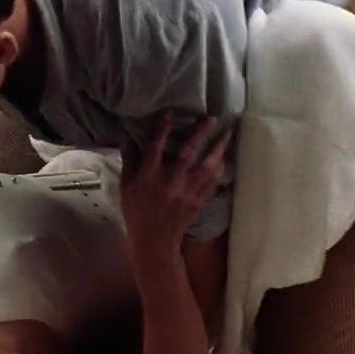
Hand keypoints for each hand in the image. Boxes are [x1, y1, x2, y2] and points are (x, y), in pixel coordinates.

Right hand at [120, 113, 231, 252]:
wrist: (154, 240)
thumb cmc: (136, 211)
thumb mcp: (126, 186)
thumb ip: (130, 161)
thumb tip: (126, 137)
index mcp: (149, 175)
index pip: (155, 146)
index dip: (163, 128)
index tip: (171, 113)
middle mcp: (170, 180)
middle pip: (187, 152)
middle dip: (201, 134)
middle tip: (213, 118)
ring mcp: (187, 191)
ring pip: (206, 166)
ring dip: (218, 149)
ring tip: (228, 135)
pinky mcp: (198, 201)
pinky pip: (213, 182)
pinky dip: (221, 169)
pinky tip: (226, 158)